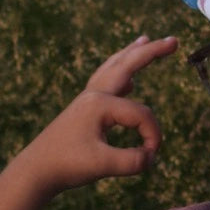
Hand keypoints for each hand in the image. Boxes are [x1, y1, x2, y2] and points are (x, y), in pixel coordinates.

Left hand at [18, 34, 177, 197]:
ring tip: (145, 40)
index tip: (149, 159)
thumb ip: (132, 161)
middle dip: (151, 53)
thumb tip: (150, 157)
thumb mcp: (102, 166)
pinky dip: (119, 72)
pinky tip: (128, 80)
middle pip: (127, 65)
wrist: (35, 170)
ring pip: (114, 68)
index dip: (152, 137)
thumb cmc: (66, 165)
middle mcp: (94, 95)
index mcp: (100, 104)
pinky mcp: (84, 108)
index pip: (141, 115)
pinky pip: (106, 81)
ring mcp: (87, 99)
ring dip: (132, 54)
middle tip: (173, 41)